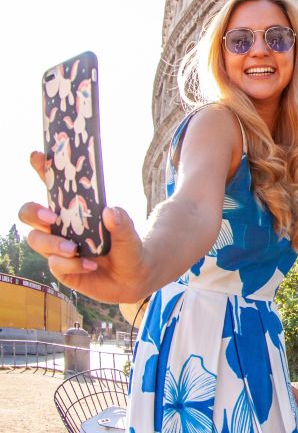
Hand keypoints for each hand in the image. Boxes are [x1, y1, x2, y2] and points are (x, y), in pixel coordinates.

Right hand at [20, 152, 147, 303]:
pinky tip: (89, 264)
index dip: (42, 169)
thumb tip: (110, 211)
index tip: (38, 156)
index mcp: (72, 210)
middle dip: (34, 211)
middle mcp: (58, 227)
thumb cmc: (127, 246)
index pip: (52, 186)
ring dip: (53, 243)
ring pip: (36, 240)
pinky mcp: (61, 268)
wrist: (132, 277)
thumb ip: (123, 223)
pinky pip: (55, 265)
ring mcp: (56, 248)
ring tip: (74, 248)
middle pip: (28, 213)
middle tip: (52, 217)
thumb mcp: (130, 233)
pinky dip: (72, 264)